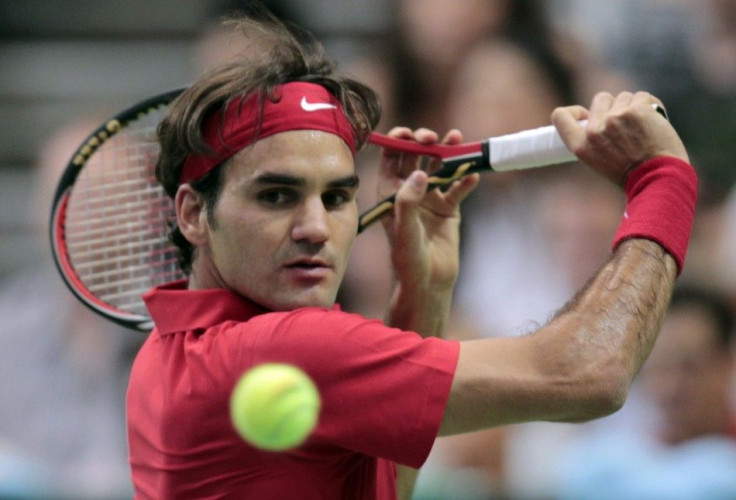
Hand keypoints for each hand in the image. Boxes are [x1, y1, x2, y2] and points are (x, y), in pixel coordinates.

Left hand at [377, 127, 478, 292]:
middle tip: (433, 138)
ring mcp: (431, 198)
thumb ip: (408, 201)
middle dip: (425, 142)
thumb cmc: (407, 258)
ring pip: (441, 167)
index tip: (409, 134)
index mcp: (391, 192)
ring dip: (449, 152)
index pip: (392, 158)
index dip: (398, 141)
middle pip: (417, 156)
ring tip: (457, 139)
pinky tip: (472, 176)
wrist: (428, 282)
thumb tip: (420, 173)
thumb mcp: (403, 229)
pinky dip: (466, 180)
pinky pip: (459, 188)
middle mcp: (410, 191)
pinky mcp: (449, 208)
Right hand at [551, 91, 688, 184]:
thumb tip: (599, 117)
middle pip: (600, 99)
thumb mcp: (600, 161)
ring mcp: (615, 118)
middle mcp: (594, 131)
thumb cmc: (633, 174)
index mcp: (581, 146)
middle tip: (626, 125)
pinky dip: (650, 106)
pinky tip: (654, 120)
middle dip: (613, 106)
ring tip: (642, 126)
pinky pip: (643, 97)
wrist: (659, 178)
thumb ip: (594, 139)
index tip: (586, 114)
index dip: (575, 111)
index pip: (561, 116)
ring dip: (633, 106)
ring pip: (623, 97)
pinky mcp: (637, 110)